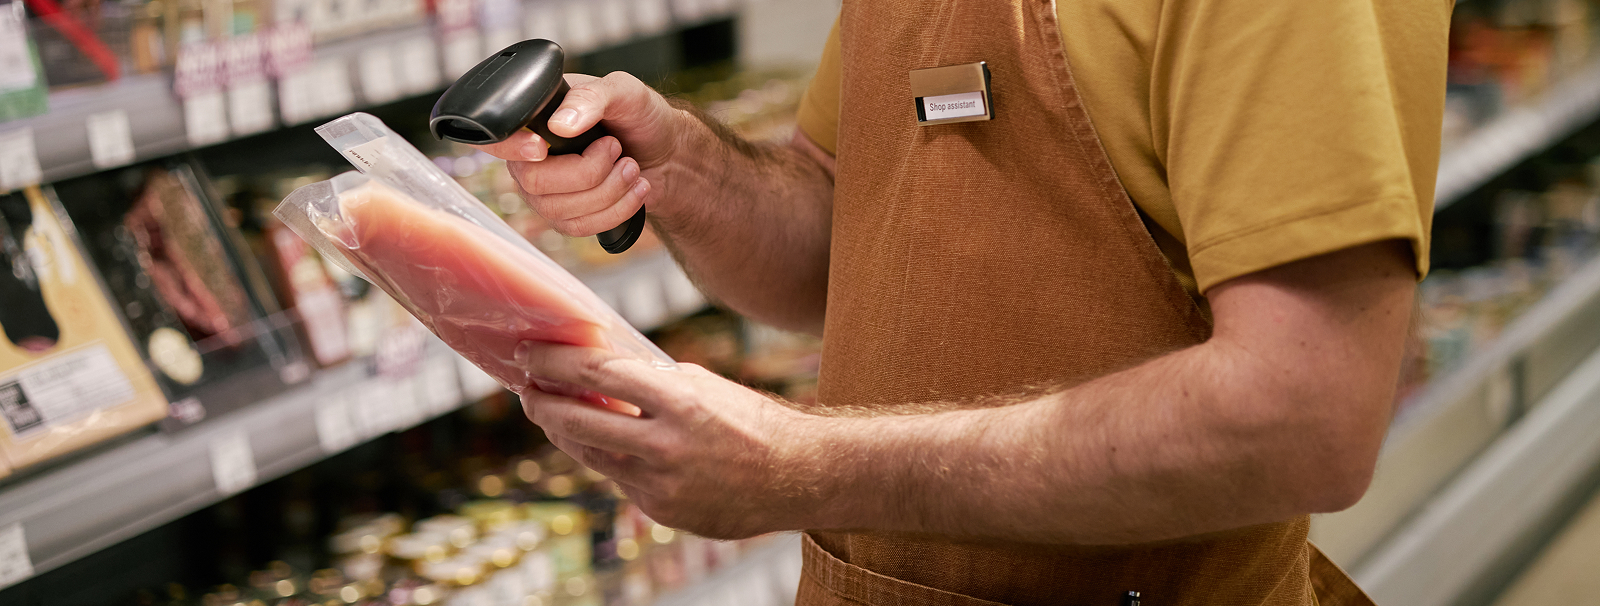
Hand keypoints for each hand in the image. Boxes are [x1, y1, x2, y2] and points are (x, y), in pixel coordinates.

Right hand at [474, 72, 689, 236]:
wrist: (666, 151)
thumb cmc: (639, 116)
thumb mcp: (624, 92)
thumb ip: (592, 97)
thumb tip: (560, 124)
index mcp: (535, 120)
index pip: (496, 139)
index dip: (512, 147)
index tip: (542, 147)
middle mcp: (531, 158)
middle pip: (533, 181)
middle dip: (588, 171)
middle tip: (616, 148)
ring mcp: (546, 192)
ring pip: (559, 209)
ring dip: (609, 191)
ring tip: (631, 167)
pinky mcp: (566, 217)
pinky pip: (579, 227)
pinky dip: (616, 210)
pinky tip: (635, 190)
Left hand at [513, 340, 822, 538]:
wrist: (800, 476)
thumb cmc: (753, 422)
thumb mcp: (705, 386)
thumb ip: (654, 382)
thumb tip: (600, 371)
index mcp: (680, 402)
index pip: (598, 373)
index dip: (555, 362)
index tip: (530, 352)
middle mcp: (666, 446)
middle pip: (578, 422)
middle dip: (542, 403)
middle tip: (527, 389)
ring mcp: (661, 485)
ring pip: (591, 456)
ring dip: (565, 433)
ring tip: (552, 415)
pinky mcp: (663, 512)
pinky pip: (621, 481)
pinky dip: (612, 461)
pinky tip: (608, 447)